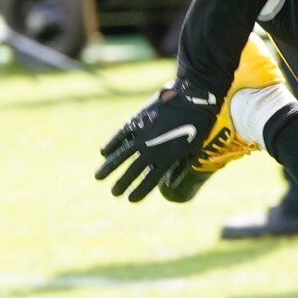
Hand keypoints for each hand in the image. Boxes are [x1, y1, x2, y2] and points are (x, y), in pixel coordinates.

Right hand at [95, 79, 221, 202]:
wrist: (192, 97)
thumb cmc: (199, 124)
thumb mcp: (194, 149)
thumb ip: (181, 167)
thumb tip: (171, 184)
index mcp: (168, 158)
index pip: (149, 181)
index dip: (139, 191)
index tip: (130, 199)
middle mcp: (152, 149)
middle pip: (132, 171)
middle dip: (122, 183)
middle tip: (114, 193)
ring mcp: (142, 135)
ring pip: (120, 155)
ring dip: (108, 167)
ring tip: (98, 177)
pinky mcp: (136, 121)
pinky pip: (120, 136)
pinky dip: (111, 144)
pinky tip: (104, 153)